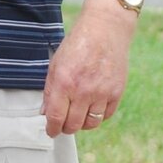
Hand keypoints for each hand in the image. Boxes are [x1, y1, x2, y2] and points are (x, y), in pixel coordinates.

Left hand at [41, 0, 135, 135]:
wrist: (104, 31)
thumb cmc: (77, 45)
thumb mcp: (56, 63)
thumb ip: (50, 89)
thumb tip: (45, 111)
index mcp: (64, 82)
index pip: (56, 116)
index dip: (52, 128)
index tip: (50, 131)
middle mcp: (83, 91)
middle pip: (73, 125)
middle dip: (65, 128)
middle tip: (62, 125)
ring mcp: (102, 93)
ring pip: (90, 124)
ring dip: (81, 124)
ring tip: (76, 117)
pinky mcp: (117, 93)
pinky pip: (105, 116)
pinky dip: (97, 117)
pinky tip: (91, 109)